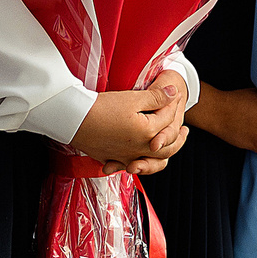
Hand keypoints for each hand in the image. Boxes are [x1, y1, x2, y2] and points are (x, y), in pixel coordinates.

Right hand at [69, 80, 189, 171]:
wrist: (71, 118)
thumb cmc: (101, 107)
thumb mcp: (132, 98)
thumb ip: (156, 97)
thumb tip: (174, 93)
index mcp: (147, 134)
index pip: (167, 120)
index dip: (171, 105)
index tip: (173, 94)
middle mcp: (138, 150)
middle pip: (166, 148)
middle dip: (178, 139)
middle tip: (185, 131)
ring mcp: (124, 157)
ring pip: (151, 162)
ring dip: (162, 156)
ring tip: (165, 147)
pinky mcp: (110, 158)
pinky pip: (130, 165)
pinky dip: (139, 163)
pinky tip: (138, 159)